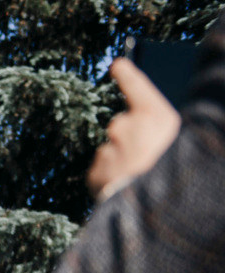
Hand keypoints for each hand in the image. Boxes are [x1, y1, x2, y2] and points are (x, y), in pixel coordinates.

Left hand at [89, 58, 180, 199]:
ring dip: (122, 162)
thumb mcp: (178, 138)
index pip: (136, 86)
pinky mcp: (95, 170)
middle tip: (148, 159)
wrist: (154, 207)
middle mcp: (125, 125)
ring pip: (113, 150)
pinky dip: (112, 178)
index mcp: (154, 115)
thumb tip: (144, 127)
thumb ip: (157, 127)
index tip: (118, 64)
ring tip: (140, 178)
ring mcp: (107, 148)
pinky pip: (103, 169)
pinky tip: (126, 187)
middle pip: (123, 126)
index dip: (127, 74)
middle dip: (131, 141)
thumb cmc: (175, 170)